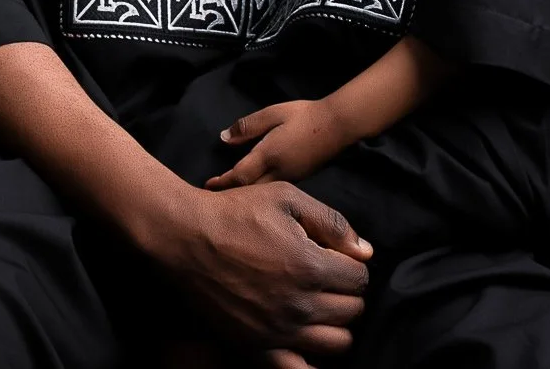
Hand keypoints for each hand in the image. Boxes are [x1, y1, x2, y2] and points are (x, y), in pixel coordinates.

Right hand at [142, 182, 371, 358]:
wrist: (183, 236)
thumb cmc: (233, 212)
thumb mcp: (285, 197)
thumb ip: (332, 222)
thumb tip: (366, 252)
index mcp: (310, 265)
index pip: (360, 277)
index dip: (349, 264)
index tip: (332, 257)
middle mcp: (299, 304)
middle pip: (353, 310)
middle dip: (344, 292)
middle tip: (323, 279)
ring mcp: (279, 330)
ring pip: (338, 342)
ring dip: (334, 324)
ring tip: (315, 306)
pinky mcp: (257, 347)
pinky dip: (311, 362)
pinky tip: (305, 342)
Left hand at [207, 99, 352, 189]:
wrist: (339, 125)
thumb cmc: (304, 115)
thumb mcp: (272, 113)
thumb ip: (247, 127)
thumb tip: (224, 138)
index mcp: (269, 155)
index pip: (240, 175)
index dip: (222, 182)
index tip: (207, 186)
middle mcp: (279, 171)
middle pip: (250, 189)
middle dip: (231, 193)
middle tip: (214, 195)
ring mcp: (291, 177)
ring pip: (262, 192)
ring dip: (245, 194)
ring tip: (230, 194)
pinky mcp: (300, 177)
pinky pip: (275, 190)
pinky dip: (260, 192)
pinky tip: (255, 189)